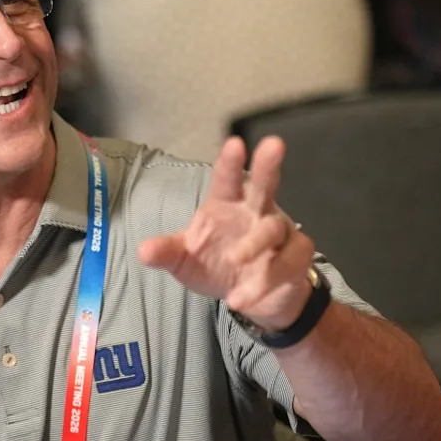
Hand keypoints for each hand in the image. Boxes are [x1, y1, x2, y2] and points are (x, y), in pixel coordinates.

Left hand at [138, 136, 314, 330]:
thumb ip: (166, 252)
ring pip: (272, 229)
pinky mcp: (297, 256)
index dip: (230, 162)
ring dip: (252, 245)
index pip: (227, 179)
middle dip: (268, 165)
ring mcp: (280, 232)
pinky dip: (263, 281)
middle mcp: (256, 211)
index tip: (234, 143)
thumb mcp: (184, 261)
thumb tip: (143, 251)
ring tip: (232, 261)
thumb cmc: (215, 264)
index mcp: (227, 203)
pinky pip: (286, 264)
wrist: (250, 297)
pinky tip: (241, 297)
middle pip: (265, 184)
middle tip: (274, 143)